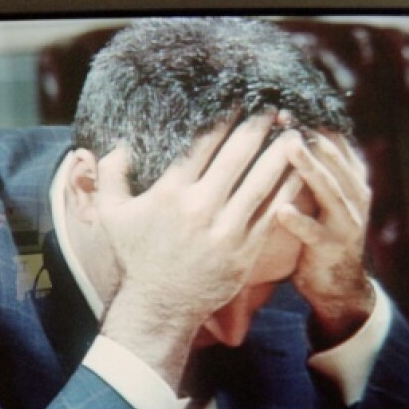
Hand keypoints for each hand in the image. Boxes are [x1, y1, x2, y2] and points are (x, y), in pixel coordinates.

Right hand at [89, 111, 304, 386]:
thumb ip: (111, 175)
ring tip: (294, 133)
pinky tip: (298, 172)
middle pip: (237, 155)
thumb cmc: (135, 256)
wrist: (159, 305)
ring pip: (261, 181)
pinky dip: (287, 189)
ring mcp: (227, 229)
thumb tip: (120, 145)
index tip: (237, 102)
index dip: (223, 119)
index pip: (203, 145)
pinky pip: (272, 212)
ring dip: (280, 153)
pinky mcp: (246, 250)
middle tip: (272, 108)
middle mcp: (201, 207)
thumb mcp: (111, 214)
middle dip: (257, 128)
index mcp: (171, 192)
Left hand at [278, 132, 373, 346]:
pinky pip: (315, 232)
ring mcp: (347, 221)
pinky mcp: (333, 247)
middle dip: (309, 135)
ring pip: (329, 189)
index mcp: (350, 177)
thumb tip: (281, 126)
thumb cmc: (318, 228)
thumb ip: (309, 165)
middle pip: (333, 158)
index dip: (311, 121)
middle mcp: (354, 195)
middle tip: (284, 115)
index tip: (285, 103)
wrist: (336, 283)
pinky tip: (281, 210)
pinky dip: (299, 221)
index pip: (334, 141)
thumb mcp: (320, 194)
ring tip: (288, 147)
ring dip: (309, 167)